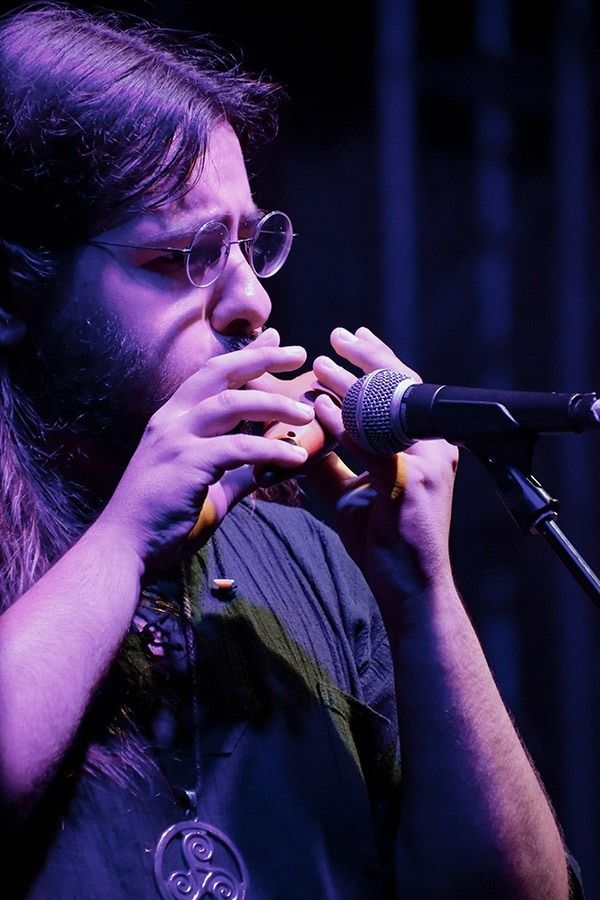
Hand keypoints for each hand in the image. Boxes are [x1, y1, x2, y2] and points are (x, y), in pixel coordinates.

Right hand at [98, 328, 313, 572]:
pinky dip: (271, 450)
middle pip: (220, 374)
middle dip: (261, 359)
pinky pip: (239, 448)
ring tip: (307, 414)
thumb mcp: (205, 487)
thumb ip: (234, 473)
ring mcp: (176, 439)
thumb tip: (265, 468)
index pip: (211, 374)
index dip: (245, 355)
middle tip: (297, 352)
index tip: (275, 339)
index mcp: (172, 419)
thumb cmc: (161, 519)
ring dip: (274, 405)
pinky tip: (296, 458)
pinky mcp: (187, 463)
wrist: (125, 547)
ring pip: (232, 404)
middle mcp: (171, 420)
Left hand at [311, 326, 458, 610]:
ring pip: (386, 410)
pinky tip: (320, 409)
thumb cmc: (382, 539)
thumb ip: (329, 458)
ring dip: (350, 384)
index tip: (352, 339)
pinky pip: (372, 445)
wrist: (408, 586)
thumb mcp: (349, 491)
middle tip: (338, 335)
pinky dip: (343, 425)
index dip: (377, 361)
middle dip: (368, 357)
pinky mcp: (413, 482)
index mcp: (425, 444)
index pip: (402, 391)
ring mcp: (427, 462)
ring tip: (321, 365)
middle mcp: (434, 446)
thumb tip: (301, 428)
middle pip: (402, 387)